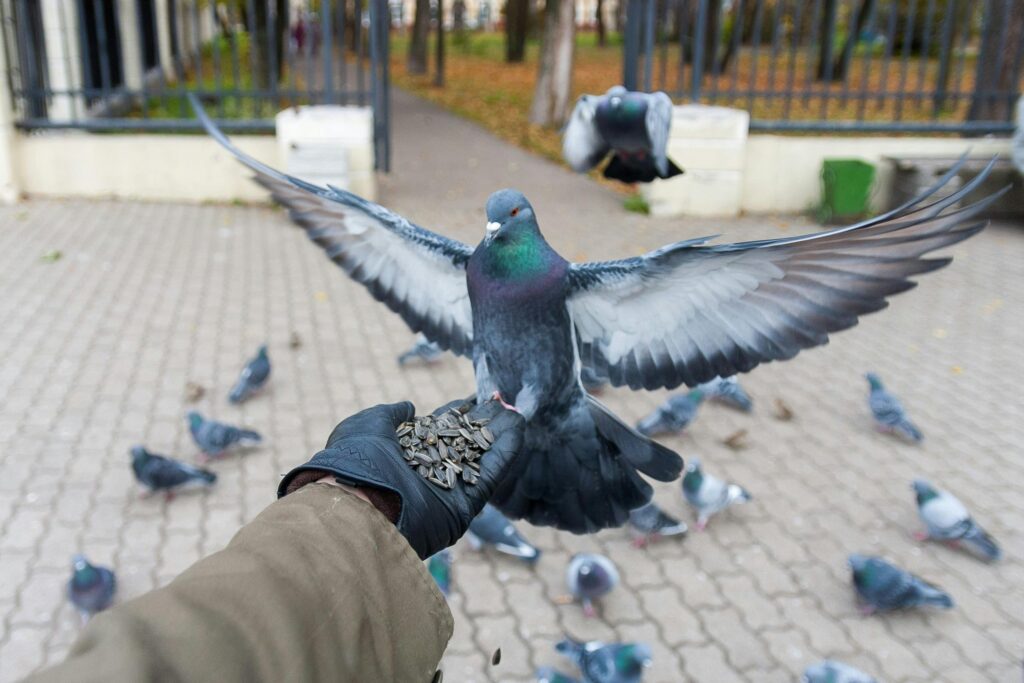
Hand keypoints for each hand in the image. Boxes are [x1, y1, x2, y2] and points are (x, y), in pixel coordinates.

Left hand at [278, 399, 524, 558]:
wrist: (357, 505)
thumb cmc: (356, 460)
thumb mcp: (368, 424)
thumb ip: (390, 414)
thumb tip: (409, 408)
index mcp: (401, 453)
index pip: (436, 429)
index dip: (457, 413)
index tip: (476, 397)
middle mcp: (425, 472)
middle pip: (462, 443)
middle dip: (483, 422)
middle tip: (504, 402)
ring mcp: (446, 490)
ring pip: (480, 457)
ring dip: (500, 435)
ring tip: (518, 411)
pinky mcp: (464, 507)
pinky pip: (488, 476)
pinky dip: (505, 453)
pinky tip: (519, 429)